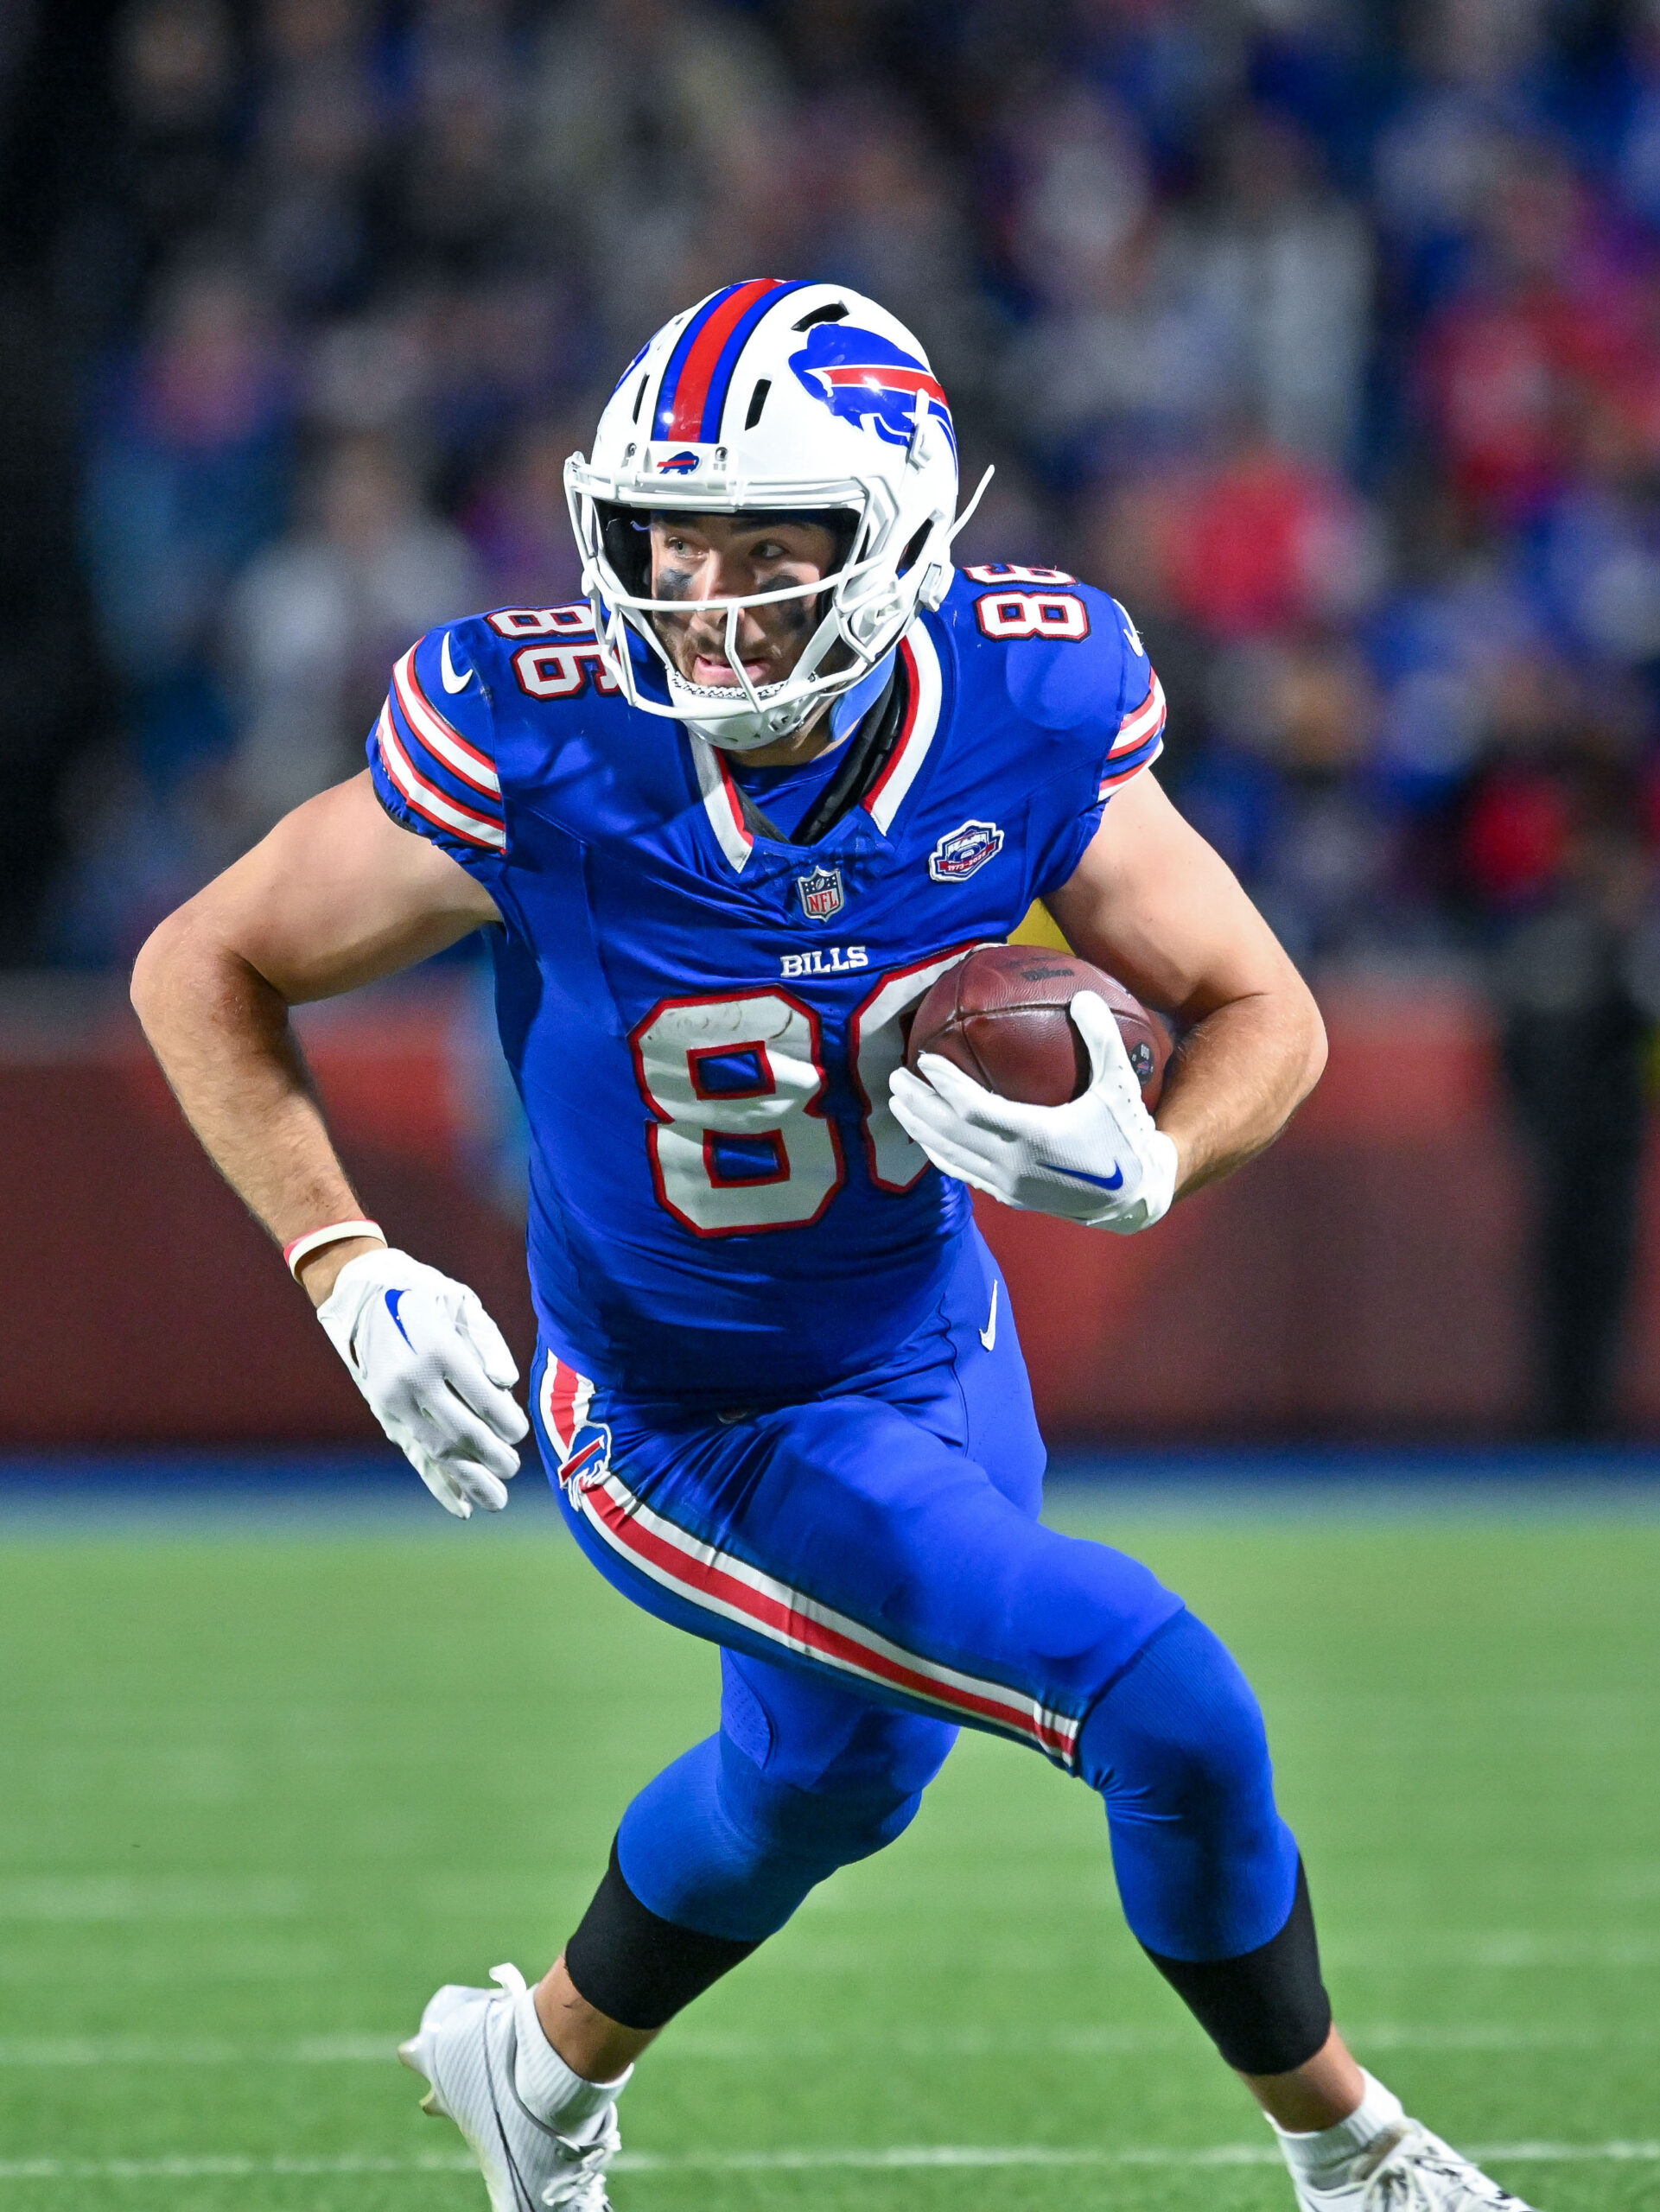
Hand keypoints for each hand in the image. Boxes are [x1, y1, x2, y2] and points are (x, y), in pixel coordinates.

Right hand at [316, 1249, 528, 1515]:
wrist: (361, 1295)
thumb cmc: (424, 1296)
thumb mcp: (462, 1303)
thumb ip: (488, 1342)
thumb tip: (506, 1383)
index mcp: (438, 1349)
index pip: (481, 1398)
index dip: (506, 1422)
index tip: (520, 1432)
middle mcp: (413, 1379)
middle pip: (460, 1431)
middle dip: (492, 1456)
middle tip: (514, 1467)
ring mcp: (394, 1400)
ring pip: (437, 1450)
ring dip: (470, 1480)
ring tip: (498, 1501)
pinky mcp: (385, 1414)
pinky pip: (415, 1454)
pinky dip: (438, 1483)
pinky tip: (462, 1506)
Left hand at [888, 990, 1178, 1234]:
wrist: (1133, 1196)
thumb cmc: (1126, 1135)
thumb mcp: (1120, 1085)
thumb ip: (1102, 1041)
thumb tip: (1084, 996)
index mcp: (1035, 1135)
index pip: (973, 1108)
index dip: (945, 1084)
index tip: (924, 1060)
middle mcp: (1013, 1164)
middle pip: (949, 1131)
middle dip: (917, 1104)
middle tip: (894, 1077)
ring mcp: (1007, 1184)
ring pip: (949, 1155)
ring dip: (919, 1128)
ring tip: (898, 1103)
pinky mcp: (1008, 1196)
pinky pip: (962, 1172)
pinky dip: (938, 1153)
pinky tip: (925, 1137)